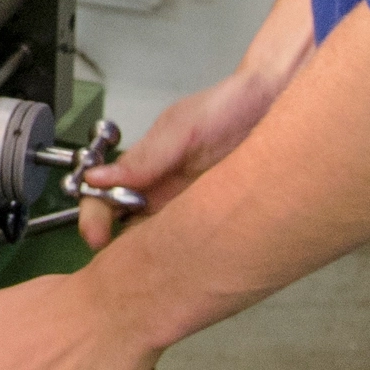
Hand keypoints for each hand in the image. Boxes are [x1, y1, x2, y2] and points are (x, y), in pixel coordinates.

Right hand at [76, 65, 277, 246]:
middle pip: (125, 225)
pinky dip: (183, 256)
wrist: (274, 101)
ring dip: (147, 254)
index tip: (96, 235)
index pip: (105, 198)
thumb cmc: (226, 107)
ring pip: (155, 239)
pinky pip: (191, 242)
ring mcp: (189, 206)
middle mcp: (162, 190)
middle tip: (122, 262)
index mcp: (146, 167)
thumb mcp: (180, 129)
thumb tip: (96, 178)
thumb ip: (145, 157)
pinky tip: (186, 263)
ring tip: (152, 268)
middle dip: (115, 246)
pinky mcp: (216, 217)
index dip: (94, 218)